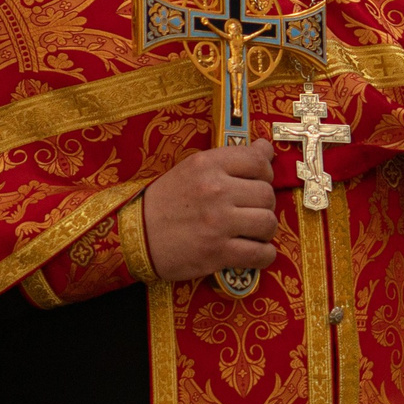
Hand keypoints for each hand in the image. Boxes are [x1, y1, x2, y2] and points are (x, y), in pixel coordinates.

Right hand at [142, 141, 276, 285]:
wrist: (134, 236)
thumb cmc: (166, 202)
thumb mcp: (192, 169)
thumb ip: (230, 159)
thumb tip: (265, 148)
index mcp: (207, 164)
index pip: (258, 160)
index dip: (266, 172)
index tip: (258, 181)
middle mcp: (215, 190)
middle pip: (267, 194)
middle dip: (264, 205)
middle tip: (251, 211)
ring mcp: (218, 222)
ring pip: (268, 223)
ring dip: (265, 231)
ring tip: (252, 232)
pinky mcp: (217, 252)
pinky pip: (260, 253)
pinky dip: (264, 255)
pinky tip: (255, 252)